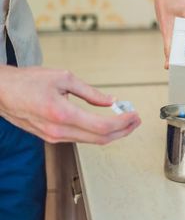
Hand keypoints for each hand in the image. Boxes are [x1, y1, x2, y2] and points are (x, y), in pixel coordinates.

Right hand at [0, 66, 140, 143]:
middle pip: (100, 139)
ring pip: (91, 141)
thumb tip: (111, 101)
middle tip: (136, 120)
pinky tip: (107, 124)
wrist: (1, 92)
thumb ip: (91, 92)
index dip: (122, 123)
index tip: (134, 116)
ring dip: (113, 133)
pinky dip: (98, 133)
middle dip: (123, 130)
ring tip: (126, 120)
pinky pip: (81, 139)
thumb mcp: (64, 78)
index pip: (101, 127)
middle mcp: (58, 130)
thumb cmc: (27, 81)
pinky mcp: (51, 137)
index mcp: (61, 113)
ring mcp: (54, 137)